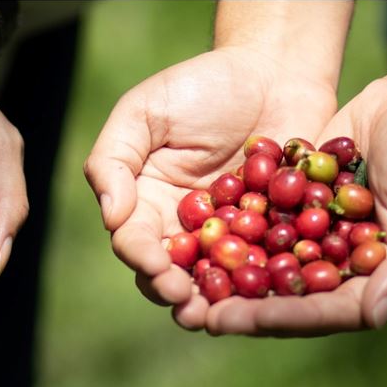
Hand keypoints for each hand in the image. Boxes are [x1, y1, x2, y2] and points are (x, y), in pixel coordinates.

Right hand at [83, 45, 338, 328]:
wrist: (274, 70)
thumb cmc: (201, 85)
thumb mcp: (144, 111)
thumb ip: (114, 159)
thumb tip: (111, 217)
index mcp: (145, 204)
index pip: (134, 241)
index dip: (143, 259)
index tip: (157, 268)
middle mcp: (183, 230)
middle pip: (170, 274)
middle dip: (175, 292)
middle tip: (188, 303)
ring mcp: (229, 239)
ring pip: (215, 282)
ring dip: (214, 302)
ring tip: (219, 316)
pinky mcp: (273, 240)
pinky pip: (265, 268)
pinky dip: (264, 285)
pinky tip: (269, 296)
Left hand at [207, 30, 386, 334]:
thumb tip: (372, 317)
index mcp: (385, 282)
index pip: (326, 311)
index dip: (279, 318)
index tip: (230, 321)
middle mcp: (351, 268)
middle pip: (291, 296)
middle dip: (242, 305)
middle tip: (191, 310)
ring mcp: (325, 236)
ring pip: (272, 262)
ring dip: (231, 272)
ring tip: (184, 278)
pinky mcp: (306, 205)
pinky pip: (267, 222)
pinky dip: (236, 229)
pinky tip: (197, 231)